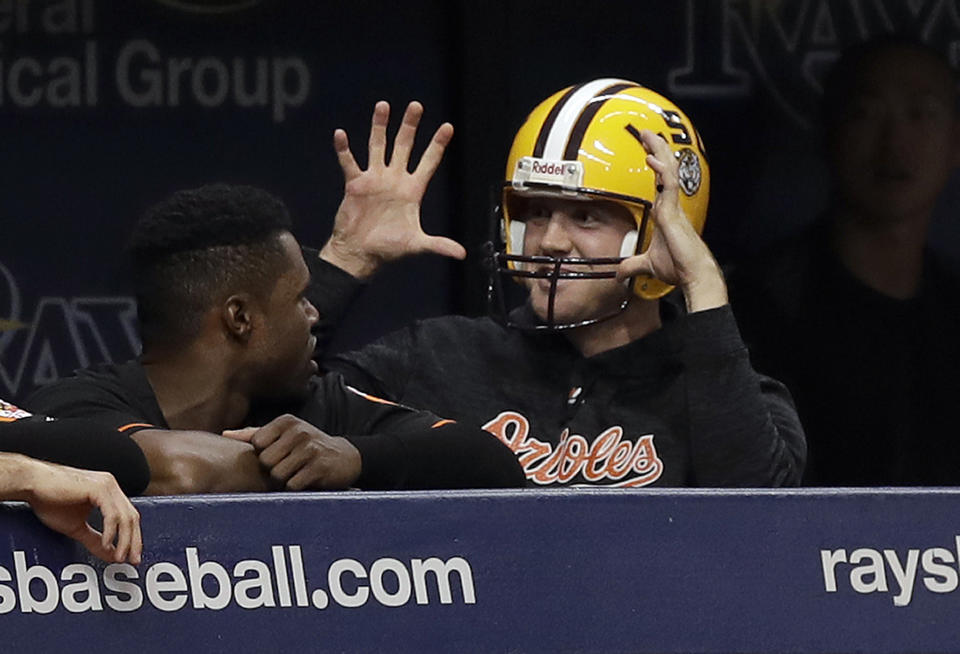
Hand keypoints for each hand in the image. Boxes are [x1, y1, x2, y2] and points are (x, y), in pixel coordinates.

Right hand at [26, 461, 141, 564]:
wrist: (31, 483)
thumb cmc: (49, 499)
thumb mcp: (76, 526)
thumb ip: (94, 540)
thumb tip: (111, 554)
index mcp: (109, 492)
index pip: (129, 517)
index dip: (133, 538)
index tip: (132, 556)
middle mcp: (111, 487)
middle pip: (132, 518)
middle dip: (134, 542)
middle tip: (133, 560)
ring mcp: (107, 485)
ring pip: (125, 517)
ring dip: (125, 540)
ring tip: (119, 556)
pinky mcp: (98, 488)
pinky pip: (111, 513)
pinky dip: (111, 531)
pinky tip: (107, 543)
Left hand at [224, 415, 360, 489]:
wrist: (344, 457)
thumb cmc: (307, 446)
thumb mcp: (284, 434)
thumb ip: (254, 434)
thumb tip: (224, 434)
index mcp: (286, 422)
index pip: (258, 443)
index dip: (264, 455)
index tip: (277, 455)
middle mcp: (299, 431)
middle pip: (266, 461)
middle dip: (274, 469)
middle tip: (288, 466)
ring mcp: (310, 449)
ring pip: (278, 475)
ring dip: (285, 480)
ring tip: (297, 473)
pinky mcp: (319, 467)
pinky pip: (293, 485)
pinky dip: (296, 488)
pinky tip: (305, 480)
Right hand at [320, 100, 465, 278]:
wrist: (360, 253)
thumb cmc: (388, 249)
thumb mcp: (416, 244)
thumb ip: (439, 245)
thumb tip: (462, 254)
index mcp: (412, 190)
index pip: (428, 162)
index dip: (437, 144)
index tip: (447, 126)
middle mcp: (394, 180)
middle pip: (404, 146)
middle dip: (410, 126)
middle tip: (416, 106)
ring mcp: (374, 179)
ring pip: (378, 146)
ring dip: (380, 127)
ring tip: (383, 106)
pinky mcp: (355, 184)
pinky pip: (349, 162)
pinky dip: (344, 149)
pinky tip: (341, 134)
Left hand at [615, 129, 726, 311]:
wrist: (692, 275)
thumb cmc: (678, 268)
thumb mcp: (647, 264)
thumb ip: (632, 265)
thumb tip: (619, 273)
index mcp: (666, 212)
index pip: (659, 181)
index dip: (655, 164)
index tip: (647, 150)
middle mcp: (670, 205)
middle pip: (664, 169)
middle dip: (656, 148)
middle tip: (646, 132)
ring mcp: (673, 207)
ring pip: (668, 171)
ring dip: (658, 151)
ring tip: (649, 135)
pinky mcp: (674, 212)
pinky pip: (669, 185)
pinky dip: (661, 170)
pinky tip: (652, 158)